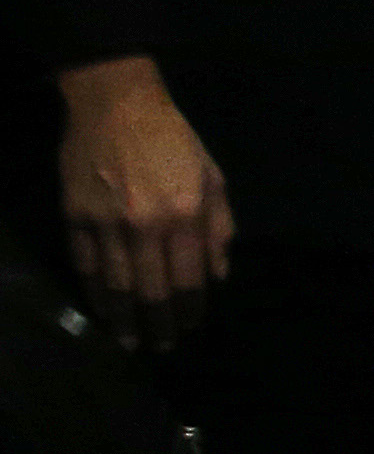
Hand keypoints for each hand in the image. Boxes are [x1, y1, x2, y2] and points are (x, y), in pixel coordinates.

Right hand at [56, 57, 234, 353]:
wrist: (116, 107)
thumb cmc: (173, 140)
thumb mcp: (212, 177)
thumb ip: (218, 228)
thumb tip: (217, 275)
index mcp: (185, 215)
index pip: (189, 278)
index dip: (190, 308)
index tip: (190, 326)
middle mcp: (146, 226)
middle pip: (151, 290)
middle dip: (157, 323)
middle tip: (160, 346)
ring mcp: (106, 224)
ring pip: (115, 285)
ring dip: (123, 318)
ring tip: (129, 341)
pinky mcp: (75, 218)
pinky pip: (86, 266)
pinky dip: (94, 292)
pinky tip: (101, 309)